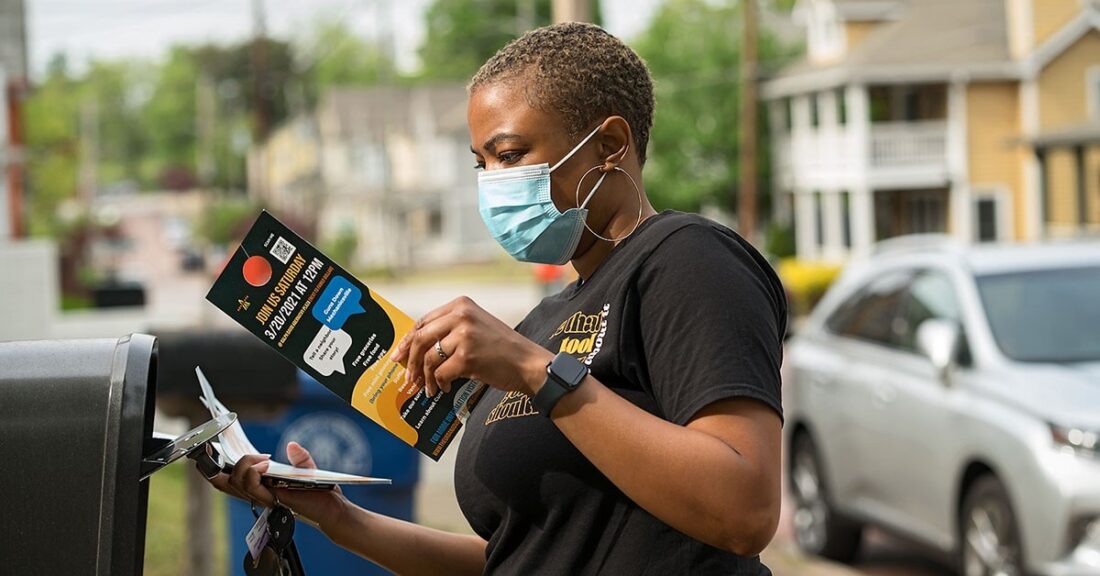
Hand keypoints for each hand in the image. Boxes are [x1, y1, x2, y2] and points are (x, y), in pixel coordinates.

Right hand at [202, 441, 347, 528]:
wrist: (331, 507)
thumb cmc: (318, 491)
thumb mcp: (307, 469)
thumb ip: (299, 456)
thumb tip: (291, 445)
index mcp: (259, 484)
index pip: (228, 478)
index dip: (214, 466)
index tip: (215, 447)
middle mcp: (256, 492)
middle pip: (222, 482)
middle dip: (216, 466)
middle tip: (226, 451)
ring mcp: (262, 497)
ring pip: (235, 482)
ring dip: (244, 464)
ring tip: (261, 459)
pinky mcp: (271, 499)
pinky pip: (251, 487)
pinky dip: (254, 472)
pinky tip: (265, 464)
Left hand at [391, 296, 553, 396]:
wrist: (527, 362)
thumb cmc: (501, 348)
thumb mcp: (475, 327)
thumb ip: (449, 330)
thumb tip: (415, 348)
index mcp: (461, 305)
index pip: (423, 321)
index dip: (407, 340)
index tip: (398, 355)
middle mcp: (461, 316)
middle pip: (421, 338)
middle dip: (410, 361)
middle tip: (408, 377)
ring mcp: (464, 336)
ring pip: (429, 359)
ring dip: (425, 378)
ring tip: (428, 388)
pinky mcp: (467, 357)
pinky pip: (441, 374)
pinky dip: (439, 384)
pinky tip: (445, 389)